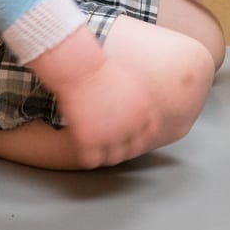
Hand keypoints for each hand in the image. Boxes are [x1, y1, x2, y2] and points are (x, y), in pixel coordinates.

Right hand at [32, 28, 167, 167]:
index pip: (149, 132)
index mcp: (144, 110)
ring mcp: (111, 136)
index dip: (140, 135)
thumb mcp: (130, 82)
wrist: (80, 68)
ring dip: (106, 154)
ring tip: (97, 148)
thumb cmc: (99, 68)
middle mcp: (131, 126)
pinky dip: (88, 157)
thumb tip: (133, 110)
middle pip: (132, 149)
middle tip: (112, 143)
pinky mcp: (90, 141)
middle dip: (123, 146)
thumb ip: (136, 100)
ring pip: (113, 158)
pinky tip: (84, 148)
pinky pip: (92, 161)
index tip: (131, 136)